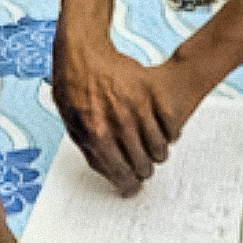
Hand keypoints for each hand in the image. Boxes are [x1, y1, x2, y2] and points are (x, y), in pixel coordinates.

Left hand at [51, 44, 177, 194]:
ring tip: (154, 151)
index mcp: (96, 137)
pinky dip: (170, 134)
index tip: (134, 187)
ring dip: (158, 154)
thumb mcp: (73, 125)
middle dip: (144, 171)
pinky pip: (170, 128)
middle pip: (142, 166)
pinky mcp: (150, 94)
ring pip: (159, 150)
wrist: (82, 54)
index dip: (129, 185)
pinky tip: (163, 133)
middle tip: (144, 168)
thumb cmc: (73, 89)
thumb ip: (91, 150)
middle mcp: (117, 125)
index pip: (120, 175)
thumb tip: (108, 173)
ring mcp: (135, 109)